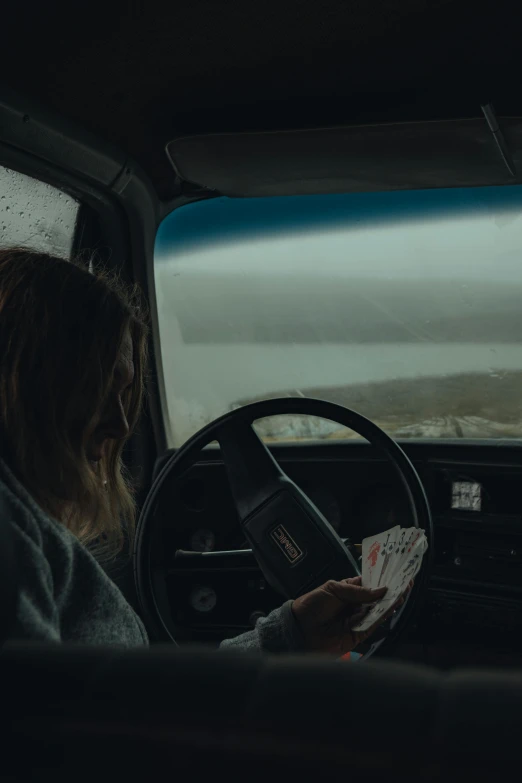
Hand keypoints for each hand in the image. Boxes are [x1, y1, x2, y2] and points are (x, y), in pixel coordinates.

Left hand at [291, 576, 410, 655]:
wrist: (299, 629)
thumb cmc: (312, 605)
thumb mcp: (333, 589)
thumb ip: (357, 591)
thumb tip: (381, 590)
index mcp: (348, 591)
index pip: (369, 584)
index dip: (381, 580)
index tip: (395, 573)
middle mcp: (355, 605)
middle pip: (377, 598)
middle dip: (390, 591)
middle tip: (405, 583)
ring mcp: (358, 620)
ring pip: (378, 611)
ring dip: (390, 603)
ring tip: (402, 593)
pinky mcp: (358, 635)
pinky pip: (373, 625)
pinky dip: (383, 617)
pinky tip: (391, 608)